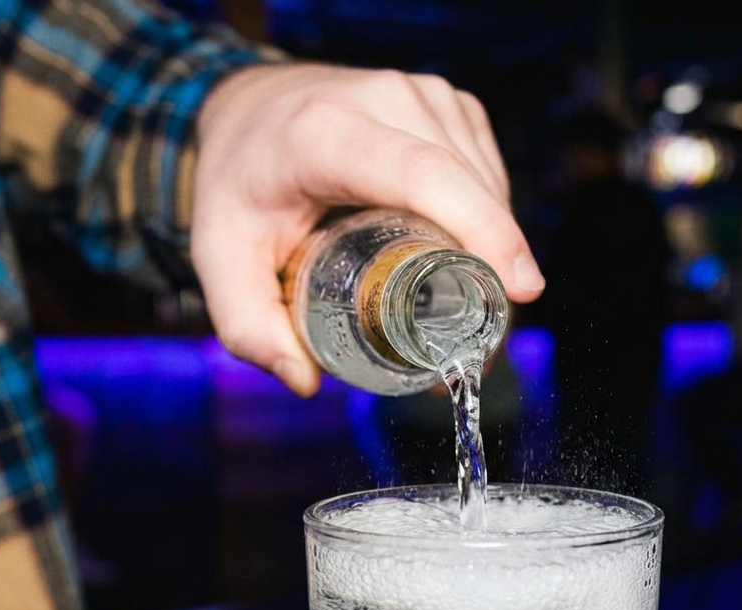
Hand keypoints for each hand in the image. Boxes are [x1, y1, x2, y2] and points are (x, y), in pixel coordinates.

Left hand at [191, 63, 543, 396]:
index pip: (427, 176)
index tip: (522, 288)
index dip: (485, 230)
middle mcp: (385, 99)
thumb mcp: (219, 259)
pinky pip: (487, 170)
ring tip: (468, 309)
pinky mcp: (447, 104)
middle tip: (486, 343)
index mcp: (328, 132)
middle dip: (496, 266)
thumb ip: (248, 327)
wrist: (248, 110)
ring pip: (488, 181)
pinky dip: (488, 219)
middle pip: (470, 187)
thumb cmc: (239, 187)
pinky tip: (464, 255)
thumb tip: (305, 382)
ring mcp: (424, 94)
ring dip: (493, 247)